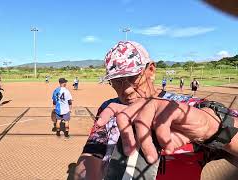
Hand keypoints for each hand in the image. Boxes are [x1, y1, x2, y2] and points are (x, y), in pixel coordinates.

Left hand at [96, 98, 219, 163]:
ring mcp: (155, 104)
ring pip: (142, 122)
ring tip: (151, 157)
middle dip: (126, 137)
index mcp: (136, 112)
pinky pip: (160, 123)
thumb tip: (130, 151)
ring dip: (146, 142)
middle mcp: (143, 105)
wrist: (197, 128)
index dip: (106, 114)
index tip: (99, 124)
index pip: (117, 109)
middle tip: (131, 152)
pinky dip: (163, 138)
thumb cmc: (173, 134)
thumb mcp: (155, 140)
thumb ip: (143, 142)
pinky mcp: (169, 106)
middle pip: (126, 117)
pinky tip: (167, 146)